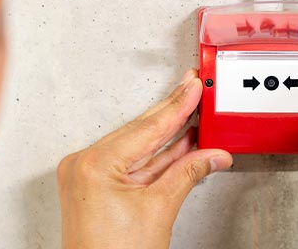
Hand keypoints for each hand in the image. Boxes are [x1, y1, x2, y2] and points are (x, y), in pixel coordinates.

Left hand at [57, 70, 232, 248]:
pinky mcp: (94, 187)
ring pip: (136, 148)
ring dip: (167, 137)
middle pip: (139, 133)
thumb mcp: (160, 209)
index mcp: (94, 164)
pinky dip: (155, 158)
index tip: (193, 87)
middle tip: (193, 90)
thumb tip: (213, 154)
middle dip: (172, 115)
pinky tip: (177, 145)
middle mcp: (84, 165)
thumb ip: (188, 173)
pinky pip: (130, 164)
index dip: (176, 106)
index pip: (146, 128)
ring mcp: (87, 176)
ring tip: (192, 116)